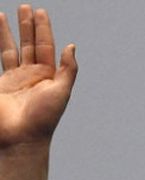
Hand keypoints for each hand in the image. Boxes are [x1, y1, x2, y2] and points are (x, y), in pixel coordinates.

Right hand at [0, 4, 76, 147]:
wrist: (21, 136)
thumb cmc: (44, 117)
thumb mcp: (62, 91)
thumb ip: (68, 68)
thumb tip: (72, 46)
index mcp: (49, 76)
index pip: (45, 46)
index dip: (43, 29)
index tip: (40, 12)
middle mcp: (33, 75)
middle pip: (30, 44)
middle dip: (28, 26)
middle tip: (26, 7)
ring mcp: (15, 79)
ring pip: (12, 49)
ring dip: (10, 32)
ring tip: (7, 13)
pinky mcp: (1, 84)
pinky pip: (1, 59)